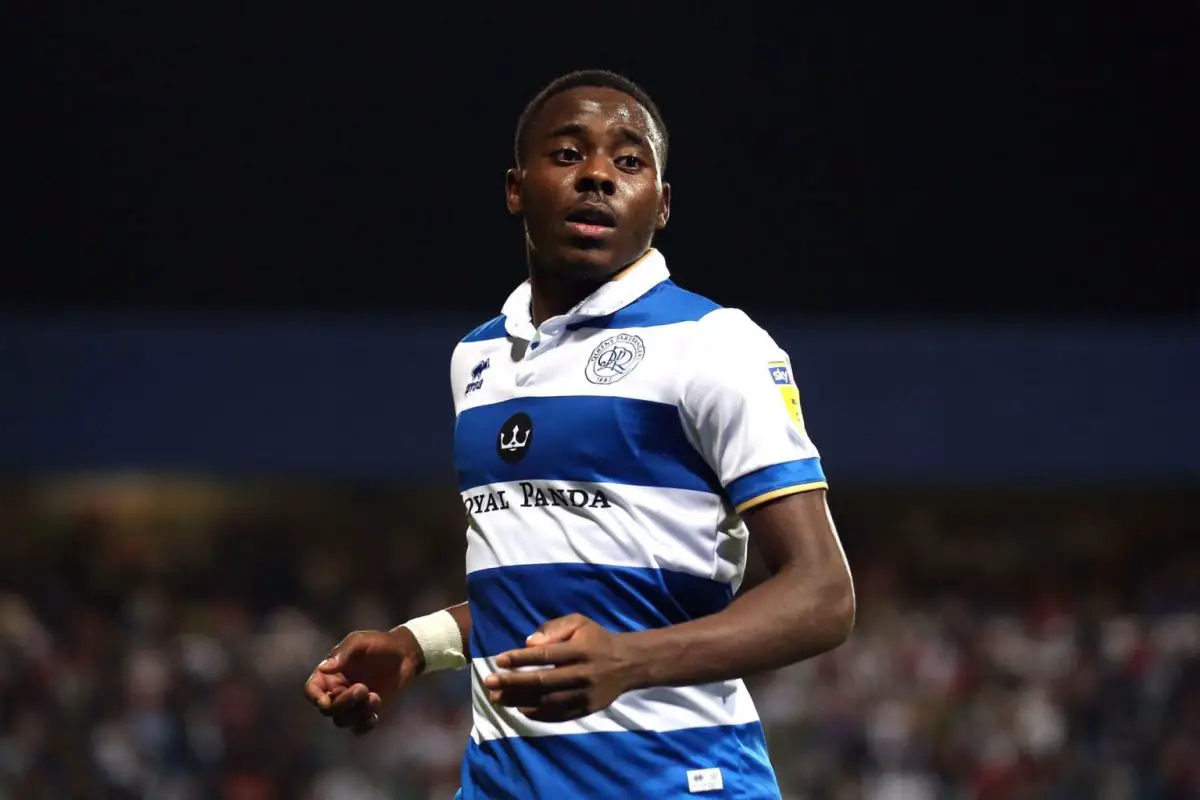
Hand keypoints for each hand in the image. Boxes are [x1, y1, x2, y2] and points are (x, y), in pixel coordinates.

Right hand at [303, 628, 423, 734]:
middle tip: (363, 688)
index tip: (326, 701)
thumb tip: (323, 669)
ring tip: (375, 697)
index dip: (315, 697)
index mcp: (330, 673)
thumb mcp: (360, 641)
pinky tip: (375, 715)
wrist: (405, 654)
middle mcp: (337, 690)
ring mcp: (352, 703)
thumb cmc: (379, 643)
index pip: (312, 689)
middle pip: (328, 709)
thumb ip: (344, 653)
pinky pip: (359, 728)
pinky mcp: (367, 711)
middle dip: (344, 703)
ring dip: (357, 713)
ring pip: (343, 720)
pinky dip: (364, 725)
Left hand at [483, 614, 642, 722]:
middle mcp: (583, 673)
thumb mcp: (579, 623)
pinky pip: (559, 715)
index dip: (520, 658)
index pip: (545, 655)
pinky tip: (520, 708)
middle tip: (489, 682)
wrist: (628, 663)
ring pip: (547, 701)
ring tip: (497, 698)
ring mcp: (585, 694)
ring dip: (519, 700)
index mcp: (581, 650)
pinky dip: (538, 714)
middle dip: (513, 682)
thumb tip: (529, 642)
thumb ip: (554, 628)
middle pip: (543, 681)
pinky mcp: (587, 709)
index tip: (499, 660)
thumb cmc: (596, 639)